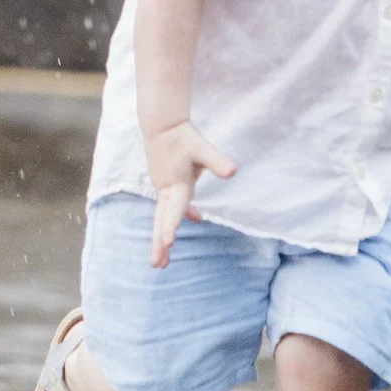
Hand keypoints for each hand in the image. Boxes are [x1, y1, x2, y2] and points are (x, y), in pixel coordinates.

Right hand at [143, 120, 236, 267]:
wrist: (161, 124)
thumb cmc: (183, 136)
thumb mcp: (202, 148)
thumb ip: (217, 161)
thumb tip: (233, 172)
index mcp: (176, 184)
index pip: (175, 209)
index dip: (172, 226)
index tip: (169, 243)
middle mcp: (166, 190)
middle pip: (162, 221)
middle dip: (159, 244)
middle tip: (157, 266)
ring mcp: (163, 188)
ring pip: (162, 218)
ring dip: (162, 238)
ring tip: (162, 261)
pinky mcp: (164, 185)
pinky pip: (168, 208)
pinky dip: (174, 220)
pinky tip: (197, 218)